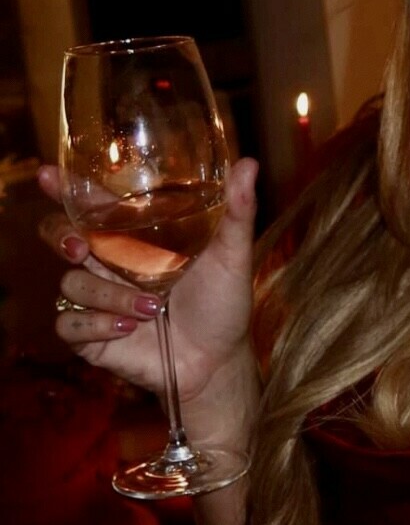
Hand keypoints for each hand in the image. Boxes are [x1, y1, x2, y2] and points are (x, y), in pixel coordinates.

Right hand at [38, 157, 258, 408]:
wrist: (218, 361)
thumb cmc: (223, 304)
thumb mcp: (233, 255)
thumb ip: (237, 211)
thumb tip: (249, 163)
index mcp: (134, 238)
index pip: (90, 206)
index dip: (62, 189)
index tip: (46, 174)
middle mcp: (109, 263)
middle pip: (60, 235)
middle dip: (60, 236)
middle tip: (80, 246)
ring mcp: (98, 300)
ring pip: (72, 284)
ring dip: (110, 296)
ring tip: (152, 308)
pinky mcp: (92, 337)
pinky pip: (69, 324)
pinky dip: (96, 325)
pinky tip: (128, 328)